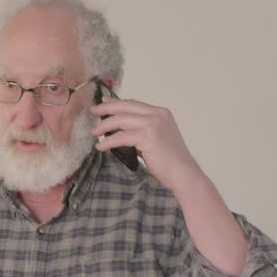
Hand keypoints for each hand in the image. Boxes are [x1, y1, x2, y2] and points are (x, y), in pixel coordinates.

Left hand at [90, 98, 205, 193]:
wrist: (183, 174)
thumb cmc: (169, 161)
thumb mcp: (155, 139)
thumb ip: (140, 130)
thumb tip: (120, 127)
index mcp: (161, 113)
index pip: (134, 104)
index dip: (116, 102)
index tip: (103, 103)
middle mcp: (158, 115)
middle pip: (126, 107)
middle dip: (107, 108)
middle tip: (93, 111)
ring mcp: (153, 124)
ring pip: (121, 120)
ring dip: (105, 125)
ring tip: (94, 132)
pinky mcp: (148, 137)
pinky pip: (121, 137)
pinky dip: (108, 142)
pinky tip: (101, 146)